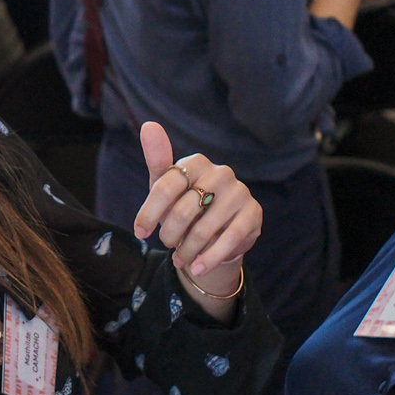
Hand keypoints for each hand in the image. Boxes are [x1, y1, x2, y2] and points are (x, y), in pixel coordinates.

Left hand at [133, 122, 261, 285]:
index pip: (165, 186)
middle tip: (167, 245)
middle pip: (183, 210)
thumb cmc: (185, 206)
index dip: (149, 212)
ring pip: (204, 229)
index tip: (141, 232)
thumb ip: (157, 159)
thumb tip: (148, 126)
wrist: (218, 234)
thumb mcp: (166, 186)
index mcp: (196, 162)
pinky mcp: (253, 213)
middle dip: (170, 234)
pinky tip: (198, 268)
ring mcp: (240, 192)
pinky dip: (209, 258)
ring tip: (180, 260)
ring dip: (187, 250)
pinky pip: (229, 240)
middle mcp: (221, 172)